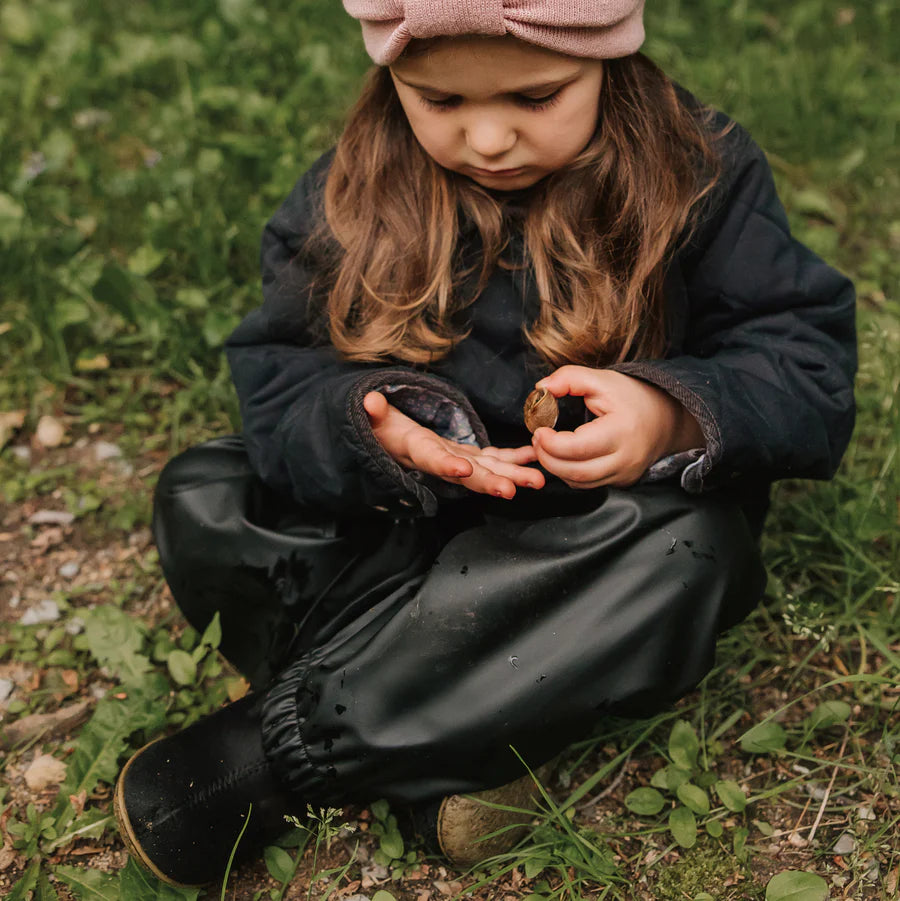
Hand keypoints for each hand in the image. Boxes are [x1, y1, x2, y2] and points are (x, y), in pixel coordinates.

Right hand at [364, 392, 544, 498]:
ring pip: (487, 470)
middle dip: (490, 482)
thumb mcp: (375, 419)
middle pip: (467, 475)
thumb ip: (374, 412)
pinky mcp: (468, 456)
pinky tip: (533, 457)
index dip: (446, 466)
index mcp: (417, 451)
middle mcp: (441, 462)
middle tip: (514, 489)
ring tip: (537, 479)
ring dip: (512, 475)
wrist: (390, 442)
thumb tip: (369, 401)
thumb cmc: (383, 428)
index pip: (432, 460)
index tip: (464, 469)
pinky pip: (494, 459)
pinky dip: (514, 459)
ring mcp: (457, 461)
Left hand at [530, 367, 703, 488]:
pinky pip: (588, 485)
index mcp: (621, 431)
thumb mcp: (602, 379)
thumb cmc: (633, 397)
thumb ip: (569, 378)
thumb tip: (540, 388)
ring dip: (555, 468)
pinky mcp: (621, 482)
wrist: (665, 418)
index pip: (577, 447)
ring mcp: (624, 474)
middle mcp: (625, 459)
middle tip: (536, 439)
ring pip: (579, 483)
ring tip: (546, 447)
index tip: (538, 429)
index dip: (550, 442)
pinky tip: (562, 456)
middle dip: (547, 458)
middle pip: (575, 471)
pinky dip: (569, 473)